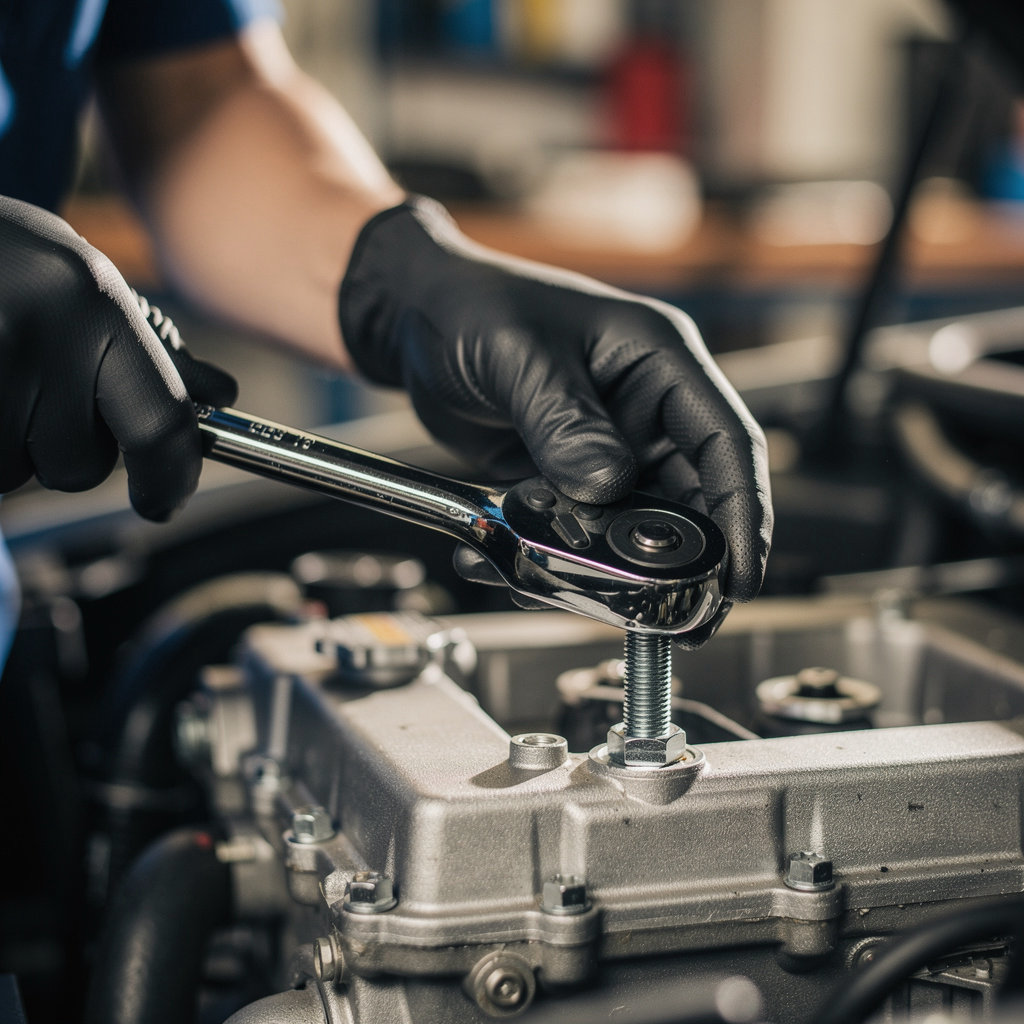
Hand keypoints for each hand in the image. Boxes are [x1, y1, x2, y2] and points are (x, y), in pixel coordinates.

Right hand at [0, 197, 235, 519]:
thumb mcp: (78, 281)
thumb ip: (149, 346)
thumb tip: (218, 397)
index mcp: (91, 304)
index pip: (159, 425)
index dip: (170, 477)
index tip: (164, 501)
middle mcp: (35, 339)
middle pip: (79, 466)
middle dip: (60, 443)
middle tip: (26, 377)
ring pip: (14, 476)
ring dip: (5, 445)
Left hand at [339, 197, 771, 601]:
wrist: (414, 321)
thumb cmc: (473, 305)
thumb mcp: (522, 356)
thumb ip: (565, 422)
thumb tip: (607, 487)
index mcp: (659, 363)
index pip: (727, 445)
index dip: (744, 515)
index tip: (739, 577)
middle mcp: (643, 410)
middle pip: (690, 500)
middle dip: (681, 563)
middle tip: (671, 619)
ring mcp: (606, 447)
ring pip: (631, 527)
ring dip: (606, 567)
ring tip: (571, 595)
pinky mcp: (566, 475)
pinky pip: (576, 529)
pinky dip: (551, 555)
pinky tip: (512, 568)